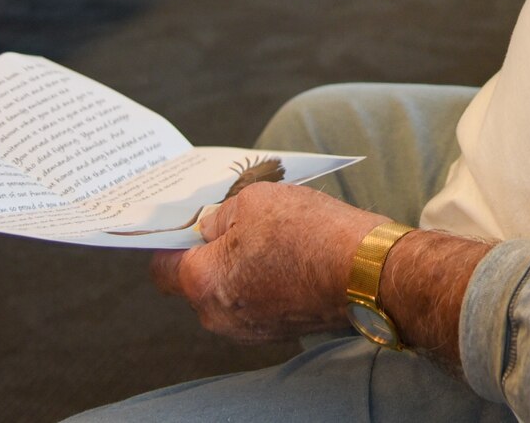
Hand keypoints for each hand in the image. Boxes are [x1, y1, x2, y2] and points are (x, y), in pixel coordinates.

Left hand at [150, 183, 380, 342]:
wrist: (367, 271)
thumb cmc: (309, 232)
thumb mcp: (255, 200)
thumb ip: (221, 215)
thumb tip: (211, 226)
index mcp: (202, 283)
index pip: (162, 266)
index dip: (171, 238)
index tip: (186, 220)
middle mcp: (219, 316)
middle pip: (196, 281)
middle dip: (210, 251)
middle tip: (234, 220)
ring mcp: (250, 329)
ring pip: (228, 292)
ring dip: (239, 266)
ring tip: (270, 235)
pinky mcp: (278, 330)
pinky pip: (256, 301)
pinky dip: (263, 280)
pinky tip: (288, 255)